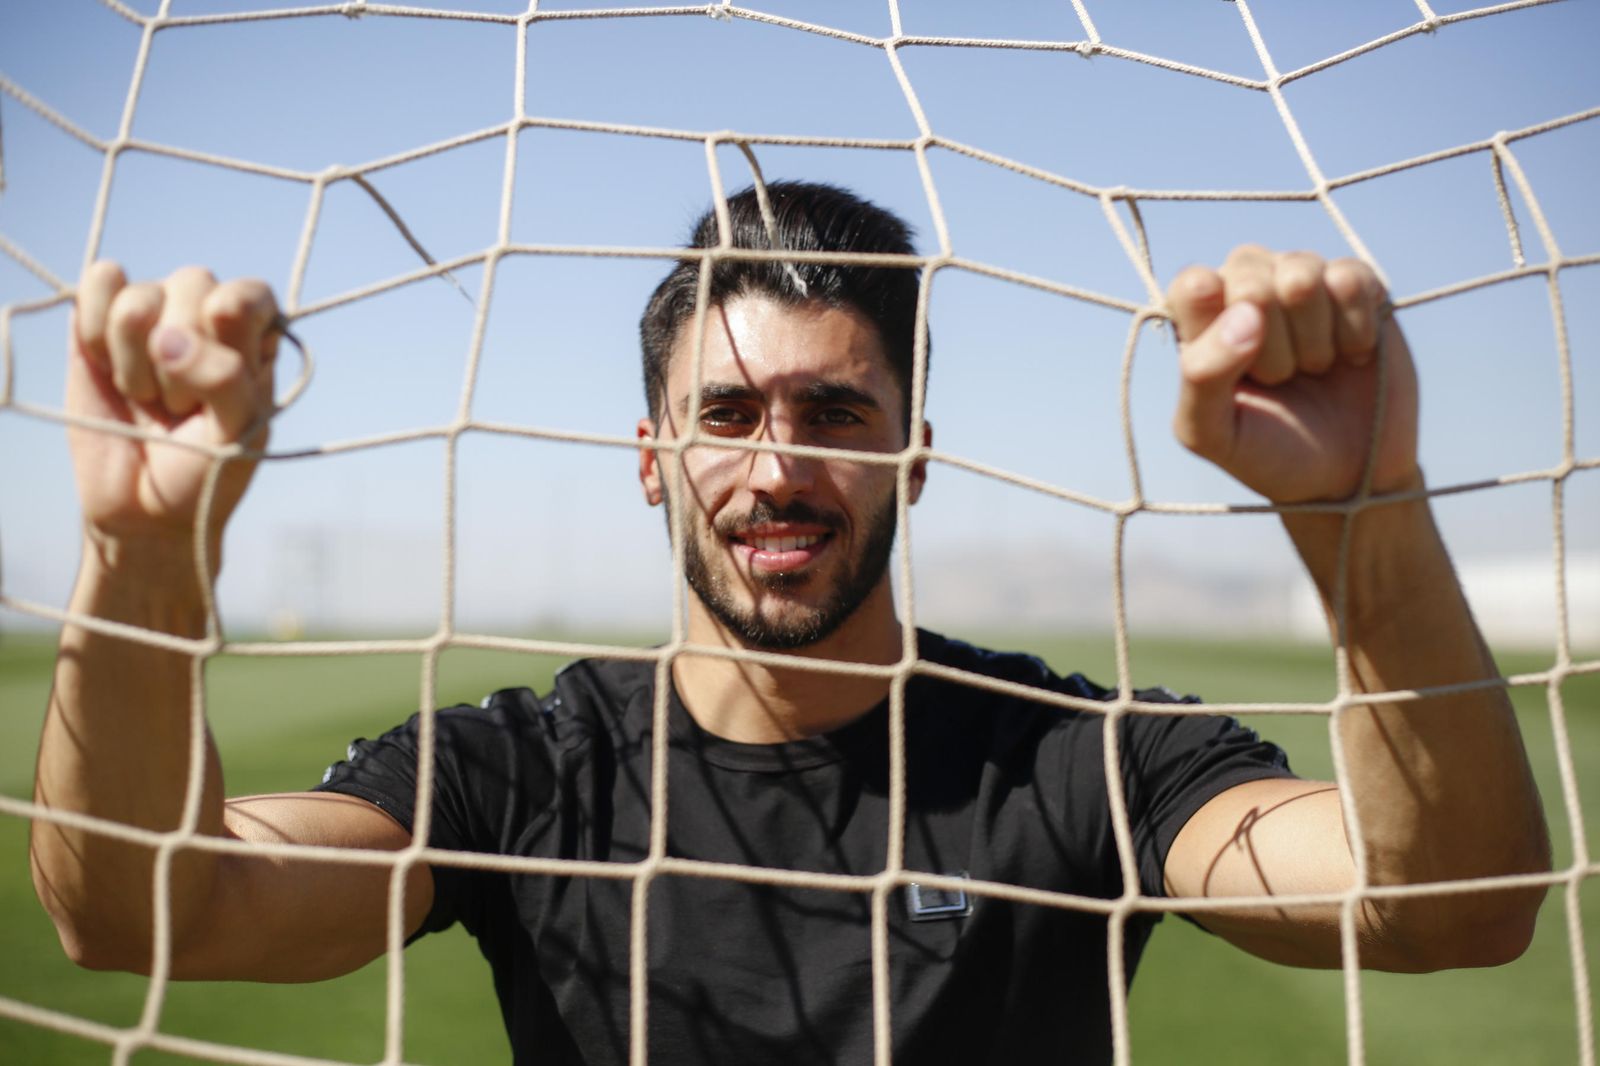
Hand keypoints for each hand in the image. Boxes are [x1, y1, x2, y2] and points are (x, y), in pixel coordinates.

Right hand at [68, 262, 279, 566]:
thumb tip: (166, 338)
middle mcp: (205, 316)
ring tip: (146, 397)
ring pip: (140, 296)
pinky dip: (96, 329)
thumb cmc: (207, 469)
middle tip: (181, 406)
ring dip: (134, 359)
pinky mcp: (99, 320)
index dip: (231, 321)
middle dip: (180, 358)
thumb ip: (224, 380)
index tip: (225, 364)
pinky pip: (99, 282)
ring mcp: (153, 315)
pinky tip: (107, 368)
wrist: (144, 509)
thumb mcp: (239, 433)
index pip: (250, 293)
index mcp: (256, 339)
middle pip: (193, 284)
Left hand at [1166, 246, 1418, 503]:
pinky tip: (1351, 354)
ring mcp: (1300, 277)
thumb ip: (1201, 376)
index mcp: (1198, 318)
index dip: (1216, 326)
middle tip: (1280, 379)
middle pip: (1249, 280)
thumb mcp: (1211, 433)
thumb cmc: (1268, 451)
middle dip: (1271, 347)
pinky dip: (1355, 330)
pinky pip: (1350, 281)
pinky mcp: (1354, 281)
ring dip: (1313, 340)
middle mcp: (1245, 285)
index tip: (1237, 370)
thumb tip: (1246, 313)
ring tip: (1313, 367)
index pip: (1193, 285)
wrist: (1348, 474)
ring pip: (1301, 275)